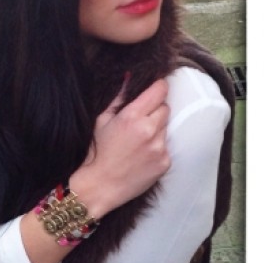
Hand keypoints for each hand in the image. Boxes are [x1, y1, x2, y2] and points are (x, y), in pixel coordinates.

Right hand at [69, 78, 170, 218]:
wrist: (99, 186)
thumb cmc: (97, 151)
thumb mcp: (102, 119)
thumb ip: (120, 97)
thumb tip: (130, 76)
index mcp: (132, 116)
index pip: (160, 90)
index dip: (157, 87)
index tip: (153, 89)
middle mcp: (149, 130)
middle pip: (165, 107)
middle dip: (154, 109)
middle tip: (139, 119)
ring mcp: (159, 147)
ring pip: (166, 126)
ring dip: (156, 128)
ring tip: (138, 139)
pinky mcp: (165, 162)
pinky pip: (166, 145)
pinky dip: (157, 146)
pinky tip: (142, 153)